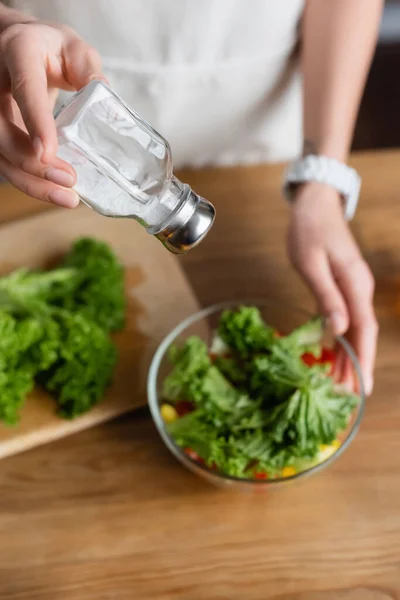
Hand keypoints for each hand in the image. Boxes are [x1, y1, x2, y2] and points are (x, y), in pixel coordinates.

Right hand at [0, 17, 105, 205]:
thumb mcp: (74, 49)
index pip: (24, 90)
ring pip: (0, 153)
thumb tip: (109, 109)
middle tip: (68, 180)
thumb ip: (90, 72)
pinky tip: (56, 193)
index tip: (47, 152)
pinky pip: (6, 162)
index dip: (35, 122)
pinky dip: (31, 182)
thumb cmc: (48, 48)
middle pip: (2, 131)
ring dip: (31, 182)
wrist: (15, 45)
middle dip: (32, 163)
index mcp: (17, 52)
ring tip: (67, 198)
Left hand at [287, 182, 377, 394]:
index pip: (364, 330)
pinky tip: (333, 355)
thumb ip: (326, 296)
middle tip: (346, 396)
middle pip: (363, 335)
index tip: (361, 388)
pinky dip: (341, 340)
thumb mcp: (311, 263)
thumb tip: (340, 329)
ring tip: (340, 383)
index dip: (363, 360)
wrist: (316, 205)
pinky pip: (346, 320)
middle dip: (356, 366)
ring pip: (355, 330)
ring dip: (349, 356)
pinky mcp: (344, 287)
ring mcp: (354, 289)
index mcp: (355, 285)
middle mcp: (359, 289)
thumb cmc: (309, 230)